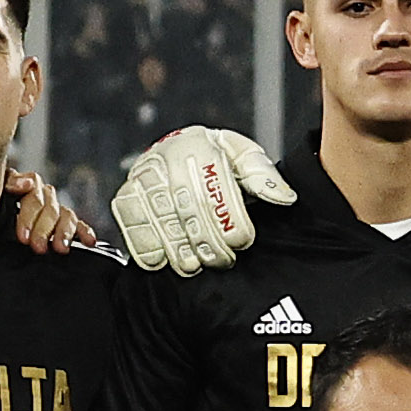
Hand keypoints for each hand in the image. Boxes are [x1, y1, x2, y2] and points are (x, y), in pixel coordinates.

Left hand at [4, 166, 94, 255]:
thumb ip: (7, 185)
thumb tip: (27, 182)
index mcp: (21, 186)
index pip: (33, 193)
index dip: (29, 215)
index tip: (22, 236)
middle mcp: (39, 196)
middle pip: (50, 207)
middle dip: (44, 229)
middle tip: (37, 247)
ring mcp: (51, 211)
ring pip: (65, 215)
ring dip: (64, 232)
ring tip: (60, 249)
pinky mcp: (62, 226)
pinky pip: (76, 225)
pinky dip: (83, 232)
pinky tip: (89, 241)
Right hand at [110, 126, 287, 274]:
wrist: (180, 152)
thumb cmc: (217, 159)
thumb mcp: (244, 158)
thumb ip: (263, 177)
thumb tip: (284, 197)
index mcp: (199, 144)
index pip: (216, 189)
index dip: (230, 220)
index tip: (242, 241)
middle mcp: (166, 156)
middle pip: (188, 208)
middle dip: (207, 240)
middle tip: (223, 261)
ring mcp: (142, 176)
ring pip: (161, 219)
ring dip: (179, 249)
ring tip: (195, 265)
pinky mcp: (126, 194)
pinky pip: (132, 224)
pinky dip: (147, 246)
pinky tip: (163, 261)